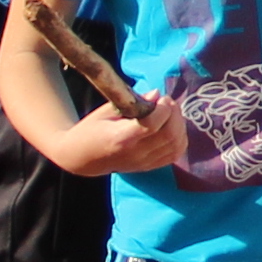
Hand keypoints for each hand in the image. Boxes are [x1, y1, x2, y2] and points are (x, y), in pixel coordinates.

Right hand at [59, 99, 190, 177]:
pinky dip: (180, 139)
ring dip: (180, 125)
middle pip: (169, 135)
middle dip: (175, 114)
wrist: (81, 158)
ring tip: (170, 113)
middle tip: (167, 103)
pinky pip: (174, 155)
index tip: (161, 97)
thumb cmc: (91, 130)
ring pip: (176, 145)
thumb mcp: (105, 111)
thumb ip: (131, 102)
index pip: (152, 125)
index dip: (163, 109)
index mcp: (121, 138)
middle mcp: (135, 153)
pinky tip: (173, 127)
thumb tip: (156, 94)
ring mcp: (143, 163)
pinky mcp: (148, 167)